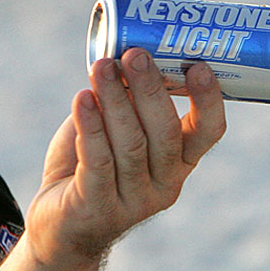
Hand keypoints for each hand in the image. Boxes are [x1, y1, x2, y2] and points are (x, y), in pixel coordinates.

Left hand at [25, 47, 225, 265]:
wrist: (60, 223)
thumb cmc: (91, 166)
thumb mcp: (118, 132)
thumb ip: (128, 101)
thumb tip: (130, 47)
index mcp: (180, 162)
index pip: (209, 133)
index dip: (208, 100)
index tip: (198, 64)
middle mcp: (165, 184)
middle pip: (165, 134)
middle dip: (151, 91)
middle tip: (135, 55)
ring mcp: (133, 201)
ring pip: (130, 145)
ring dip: (116, 101)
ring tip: (102, 67)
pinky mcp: (97, 208)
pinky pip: (97, 162)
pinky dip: (91, 127)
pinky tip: (83, 99)